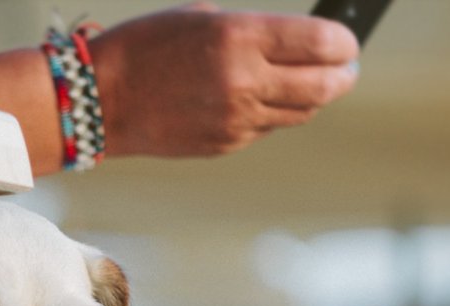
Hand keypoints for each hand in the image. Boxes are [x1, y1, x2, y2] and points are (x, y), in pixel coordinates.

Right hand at [89, 4, 359, 157]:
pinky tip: (267, 100)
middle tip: (346, 69)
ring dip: (314, 98)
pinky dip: (275, 113)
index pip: (320, 44)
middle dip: (342, 76)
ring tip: (316, 84)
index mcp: (239, 38)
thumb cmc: (146, 47)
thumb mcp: (203, 18)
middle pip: (322, 86)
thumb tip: (293, 46)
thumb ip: (253, 33)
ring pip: (299, 113)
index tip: (348, 43)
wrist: (101, 99)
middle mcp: (243, 82)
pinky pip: (266, 128)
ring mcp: (235, 119)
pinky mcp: (224, 144)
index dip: (343, 44)